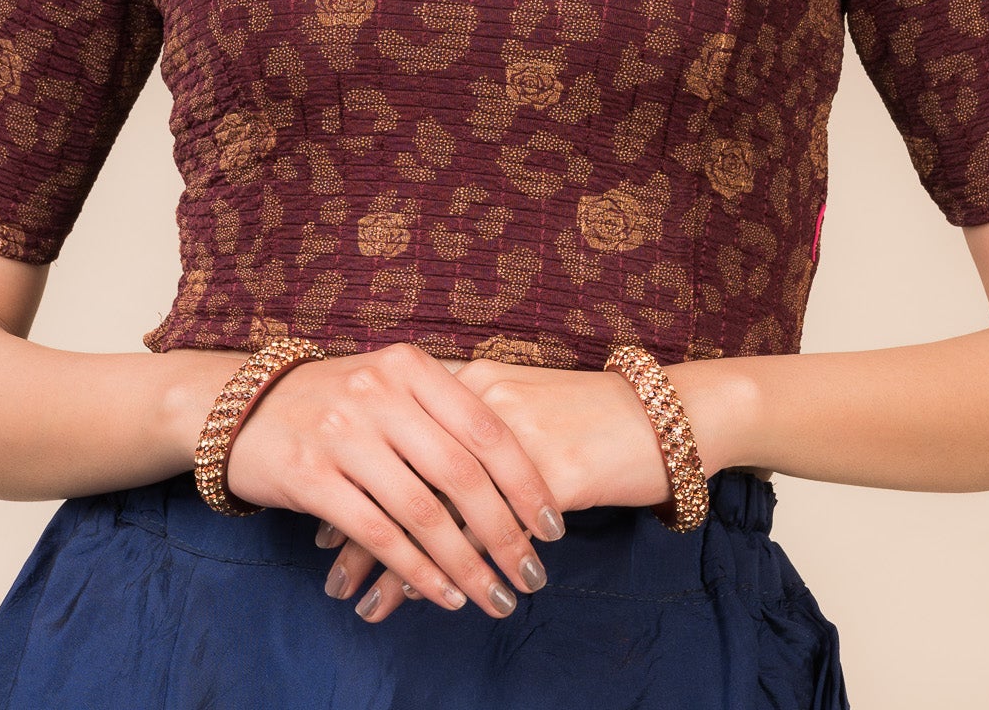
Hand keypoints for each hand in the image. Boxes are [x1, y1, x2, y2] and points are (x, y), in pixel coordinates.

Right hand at [223, 342, 565, 621]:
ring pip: (422, 512)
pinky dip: (416, 570)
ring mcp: (343, 434)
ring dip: (466, 564)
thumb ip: (443, 411)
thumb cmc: (335, 399)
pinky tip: (442, 595)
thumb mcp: (390, 382)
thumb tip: (521, 466)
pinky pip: (377, 534)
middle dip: (504, 533)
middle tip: (531, 575)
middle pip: (460, 474)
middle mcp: (379, 393)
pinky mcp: (312, 477)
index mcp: (409, 366)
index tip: (553, 526)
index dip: (525, 482)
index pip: (485, 428)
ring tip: (495, 597)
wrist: (244, 406)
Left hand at [314, 355, 671, 622]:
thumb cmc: (595, 419)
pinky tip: (415, 606)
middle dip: (357, 527)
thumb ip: (472, 430)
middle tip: (326, 569)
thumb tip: (425, 467)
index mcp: (471, 382)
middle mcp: (480, 406)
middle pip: (400, 473)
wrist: (667, 418)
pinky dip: (436, 575)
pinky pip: (475, 536)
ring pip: (429, 508)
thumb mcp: (523, 408)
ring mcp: (511, 442)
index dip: (356, 476)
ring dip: (387, 564)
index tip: (321, 514)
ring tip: (357, 603)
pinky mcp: (543, 480)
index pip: (394, 435)